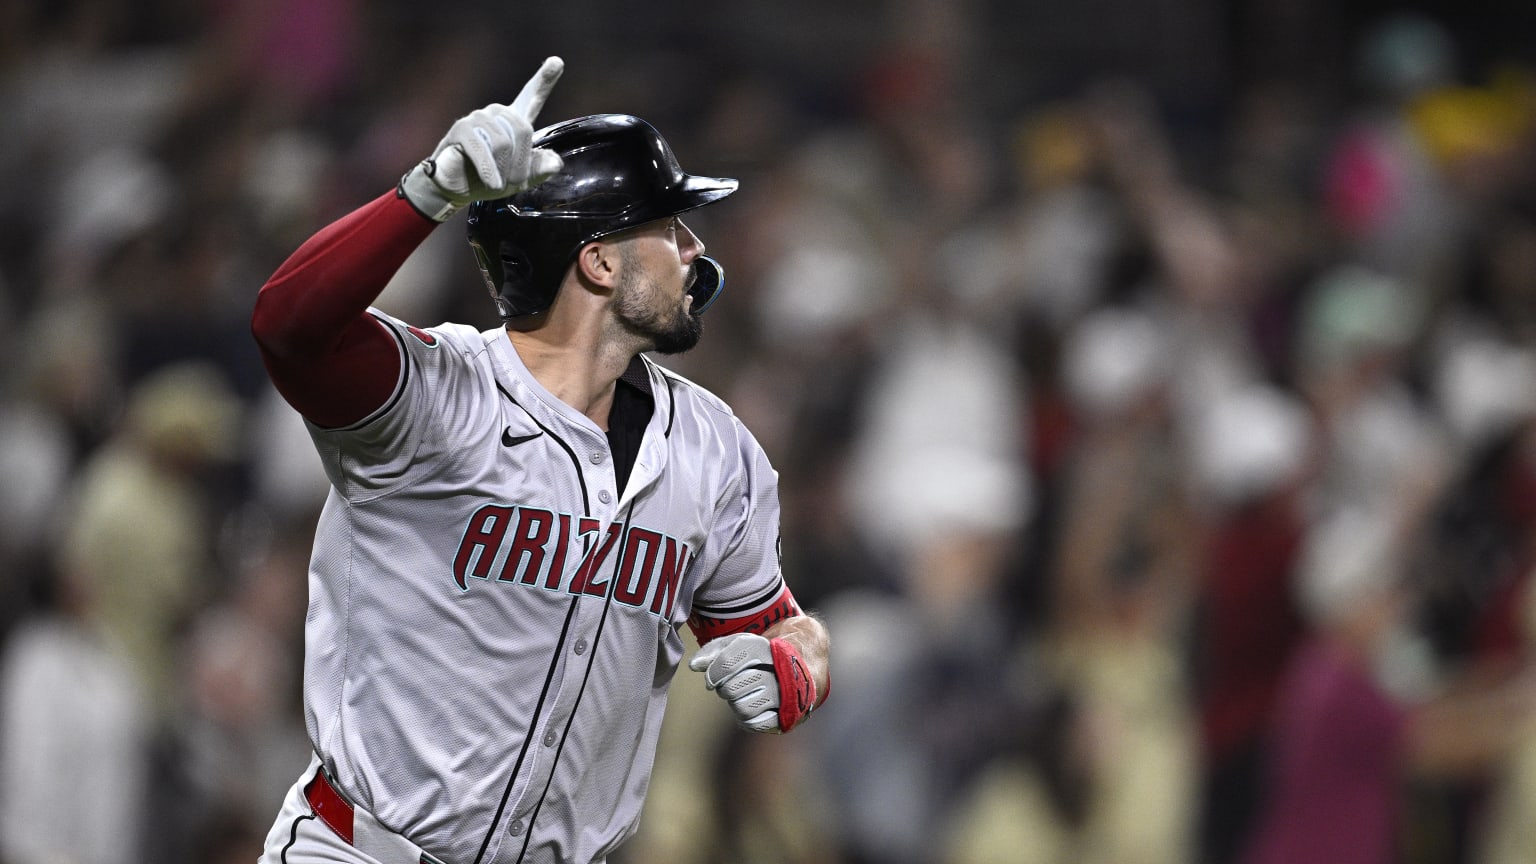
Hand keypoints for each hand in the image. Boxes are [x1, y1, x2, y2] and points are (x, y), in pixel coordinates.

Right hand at [397, 56, 565, 221]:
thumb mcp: (519, 179)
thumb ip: (539, 169)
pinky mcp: (461, 129)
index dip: (545, 80)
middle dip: (522, 163)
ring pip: (503, 142)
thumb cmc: (488, 180)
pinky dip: (490, 171)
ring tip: (497, 184)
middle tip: (514, 183)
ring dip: (504, 170)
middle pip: (523, 130)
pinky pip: (483, 149)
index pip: (531, 97)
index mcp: (513, 122)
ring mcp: (478, 118)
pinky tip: (492, 184)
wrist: (455, 189)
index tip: (557, 62)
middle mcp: (496, 114)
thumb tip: (556, 163)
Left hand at [689, 632, 821, 733]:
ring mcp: (783, 695)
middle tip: (732, 684)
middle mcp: (775, 672)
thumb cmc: (764, 655)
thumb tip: (694, 665)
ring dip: (736, 703)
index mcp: (764, 649)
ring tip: (744, 694)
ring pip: (742, 708)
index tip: (711, 680)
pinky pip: (754, 724)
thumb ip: (715, 651)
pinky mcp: (785, 715)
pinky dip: (746, 718)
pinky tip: (751, 707)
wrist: (804, 664)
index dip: (714, 673)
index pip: (729, 662)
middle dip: (726, 688)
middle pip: (732, 689)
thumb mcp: (741, 644)